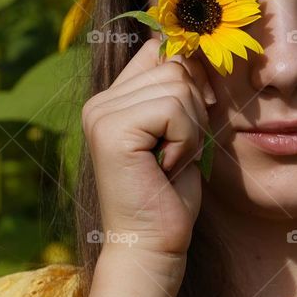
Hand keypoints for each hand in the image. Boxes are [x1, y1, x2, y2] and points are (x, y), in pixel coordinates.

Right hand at [81, 32, 216, 262]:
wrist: (152, 245)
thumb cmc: (170, 195)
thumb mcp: (180, 133)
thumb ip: (178, 92)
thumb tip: (196, 50)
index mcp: (113, 99)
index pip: (159, 50)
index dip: (189, 77)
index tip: (192, 118)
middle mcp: (100, 101)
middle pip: (175, 67)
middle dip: (195, 112)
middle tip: (177, 154)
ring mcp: (101, 114)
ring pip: (178, 86)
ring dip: (192, 129)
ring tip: (171, 162)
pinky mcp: (112, 129)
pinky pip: (173, 109)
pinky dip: (185, 141)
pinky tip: (166, 168)